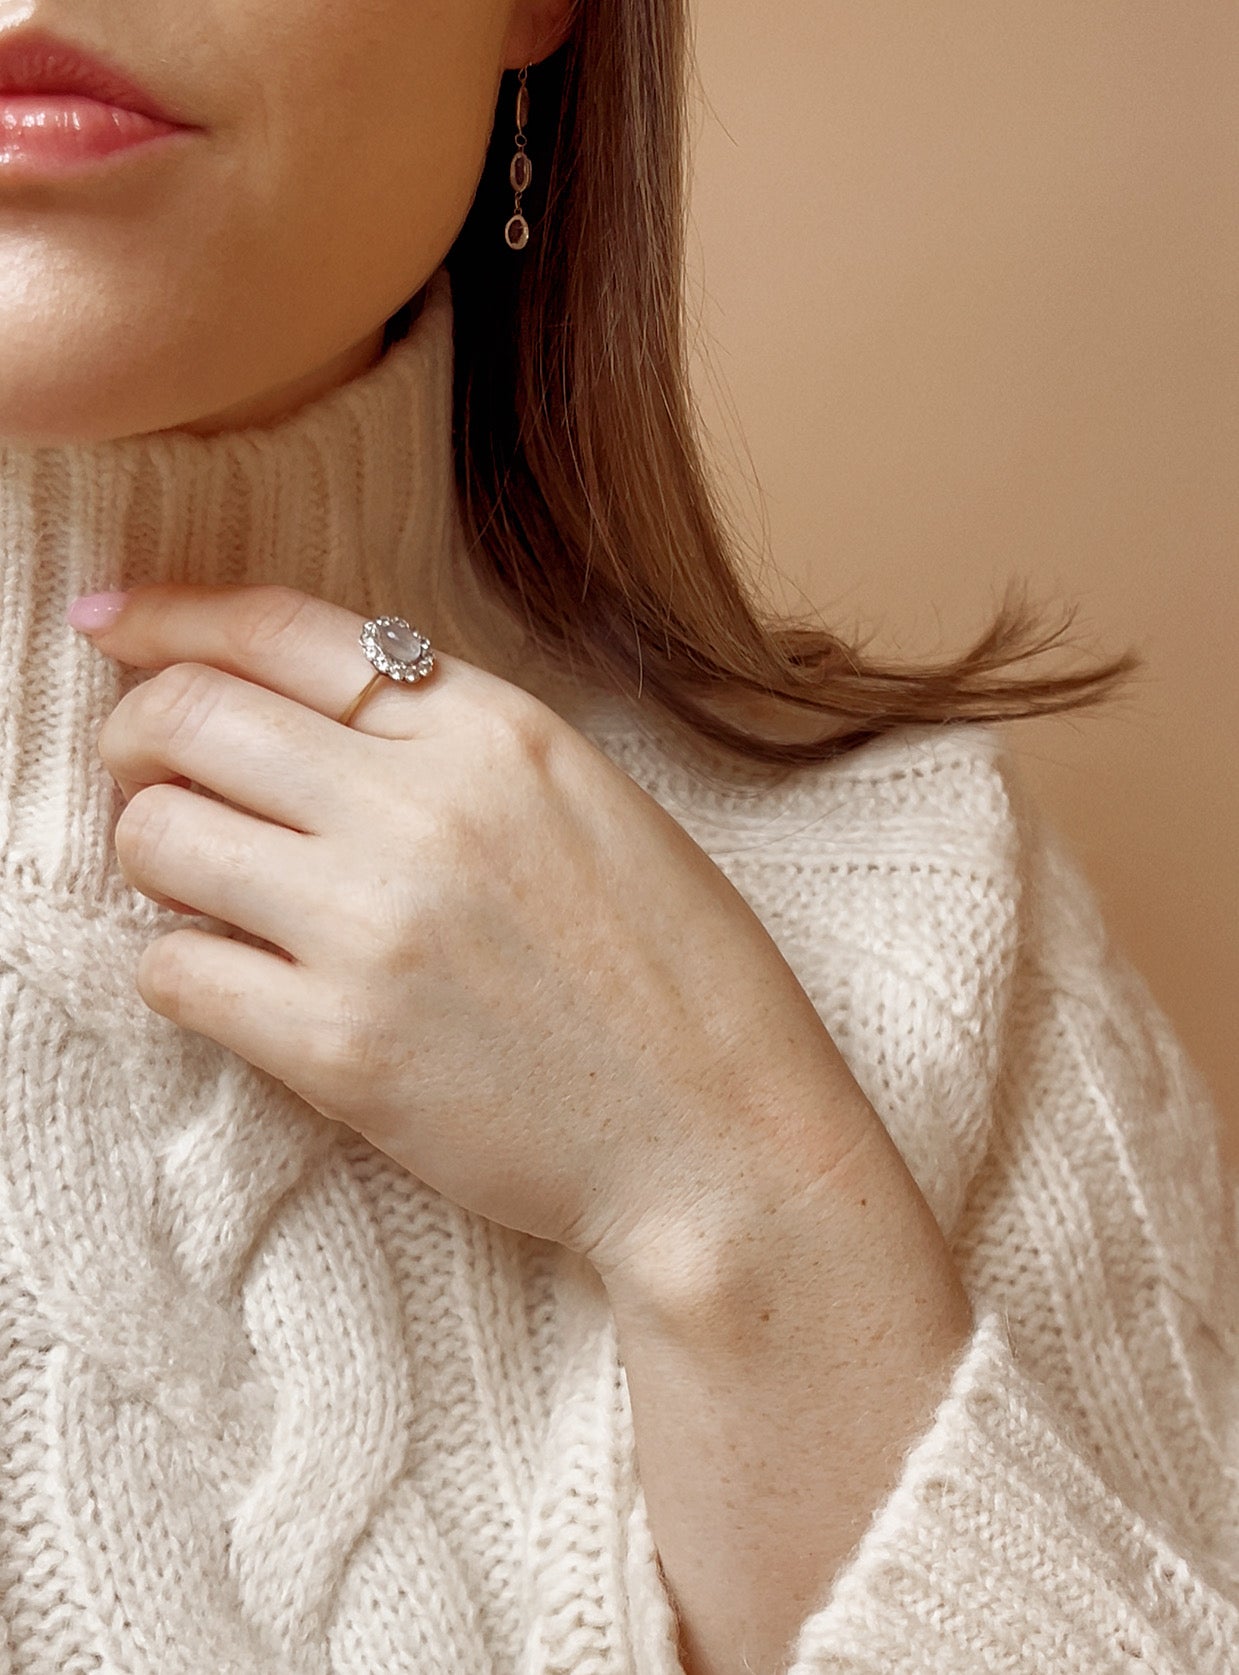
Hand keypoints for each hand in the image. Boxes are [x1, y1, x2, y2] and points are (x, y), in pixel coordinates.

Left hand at [79, 581, 902, 1283]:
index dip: (167, 613)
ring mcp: (375, 926)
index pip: (280, 627)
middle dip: (132, 735)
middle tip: (139, 773)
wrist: (720, 1139)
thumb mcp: (591, 803)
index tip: (110, 623)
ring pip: (155, 835)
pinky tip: (230, 979)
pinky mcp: (340, 1046)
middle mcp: (425, 807)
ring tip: (202, 887)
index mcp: (496, 730)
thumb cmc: (674, 976)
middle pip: (188, 716)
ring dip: (152, 854)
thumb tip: (303, 716)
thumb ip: (456, 742)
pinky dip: (178, 966)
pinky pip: (172, 970)